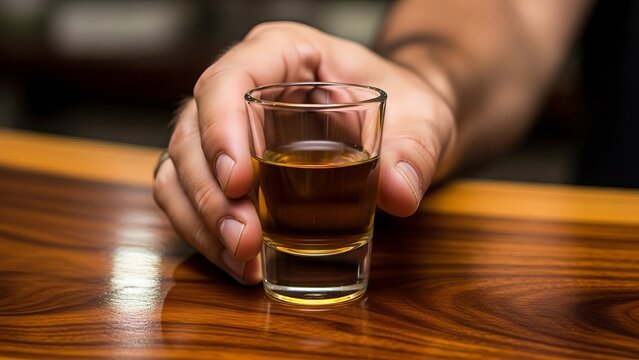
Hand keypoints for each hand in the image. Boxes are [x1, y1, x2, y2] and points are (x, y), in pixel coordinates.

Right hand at [153, 22, 456, 283]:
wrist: (398, 125)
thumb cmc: (403, 107)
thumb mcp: (423, 120)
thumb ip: (416, 151)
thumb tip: (399, 192)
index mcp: (282, 53)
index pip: (229, 80)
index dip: (221, 129)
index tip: (241, 182)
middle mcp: (243, 87)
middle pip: (192, 133)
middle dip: (211, 194)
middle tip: (246, 239)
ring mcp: (227, 128)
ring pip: (180, 169)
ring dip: (202, 220)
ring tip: (243, 259)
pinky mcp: (225, 167)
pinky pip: (188, 197)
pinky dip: (203, 232)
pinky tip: (237, 261)